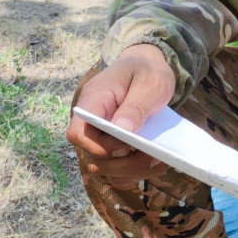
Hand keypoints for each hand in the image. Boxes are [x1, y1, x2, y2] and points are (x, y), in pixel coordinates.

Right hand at [66, 44, 175, 180]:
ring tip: (160, 160)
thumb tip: (121, 129)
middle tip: (154, 155)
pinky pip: (118, 168)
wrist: (149, 67)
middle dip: (123, 162)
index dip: (99, 146)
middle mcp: (91, 122)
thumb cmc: (146, 72)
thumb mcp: (148, 83)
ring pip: (107, 167)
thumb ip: (135, 106)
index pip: (78, 133)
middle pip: (93, 156)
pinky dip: (136, 170)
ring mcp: (101, 136)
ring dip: (132, 169)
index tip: (128, 142)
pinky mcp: (114, 145)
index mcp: (93, 101)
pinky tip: (157, 162)